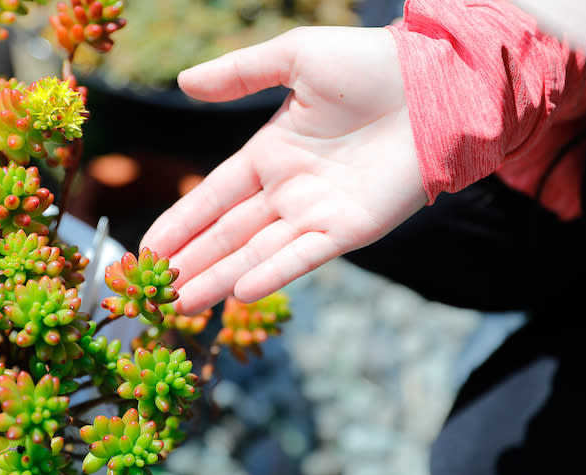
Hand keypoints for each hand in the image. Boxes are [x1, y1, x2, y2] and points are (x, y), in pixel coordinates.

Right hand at [140, 26, 426, 312]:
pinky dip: (272, 274)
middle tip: (155, 292)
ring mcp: (318, 214)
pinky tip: (240, 293)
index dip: (180, 223)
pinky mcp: (350, 229)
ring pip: (257, 254)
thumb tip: (184, 84)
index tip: (149, 249)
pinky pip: (303, 256)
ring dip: (220, 279)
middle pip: (228, 235)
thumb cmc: (369, 65)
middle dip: (192, 263)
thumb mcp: (295, 57)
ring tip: (183, 305)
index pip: (213, 197)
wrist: (435, 84)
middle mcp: (289, 191)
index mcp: (271, 154)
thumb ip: (241, 75)